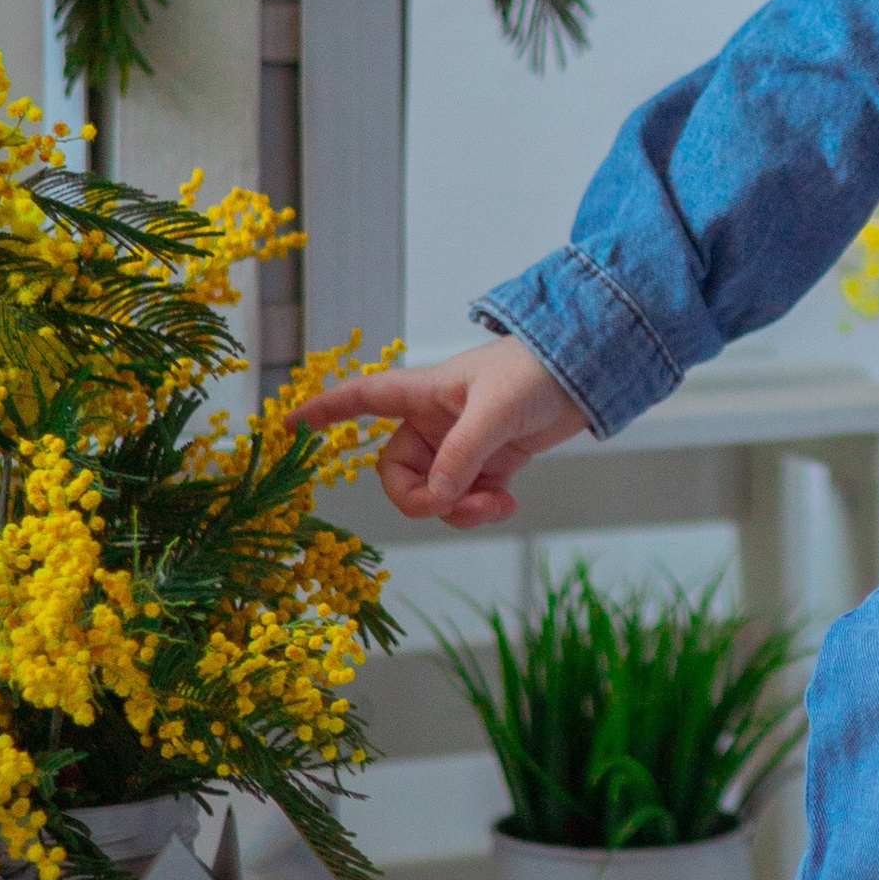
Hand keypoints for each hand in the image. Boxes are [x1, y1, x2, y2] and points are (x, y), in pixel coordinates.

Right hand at [296, 337, 588, 527]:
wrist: (589, 370)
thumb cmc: (537, 370)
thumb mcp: (496, 409)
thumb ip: (464, 453)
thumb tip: (437, 494)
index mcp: (422, 394)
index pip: (360, 400)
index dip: (323, 412)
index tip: (289, 427)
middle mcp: (434, 422)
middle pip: (397, 475)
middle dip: (421, 499)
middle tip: (453, 504)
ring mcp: (460, 446)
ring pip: (434, 494)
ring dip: (458, 510)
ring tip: (494, 504)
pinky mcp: (490, 464)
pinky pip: (466, 500)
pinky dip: (480, 510)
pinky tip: (507, 504)